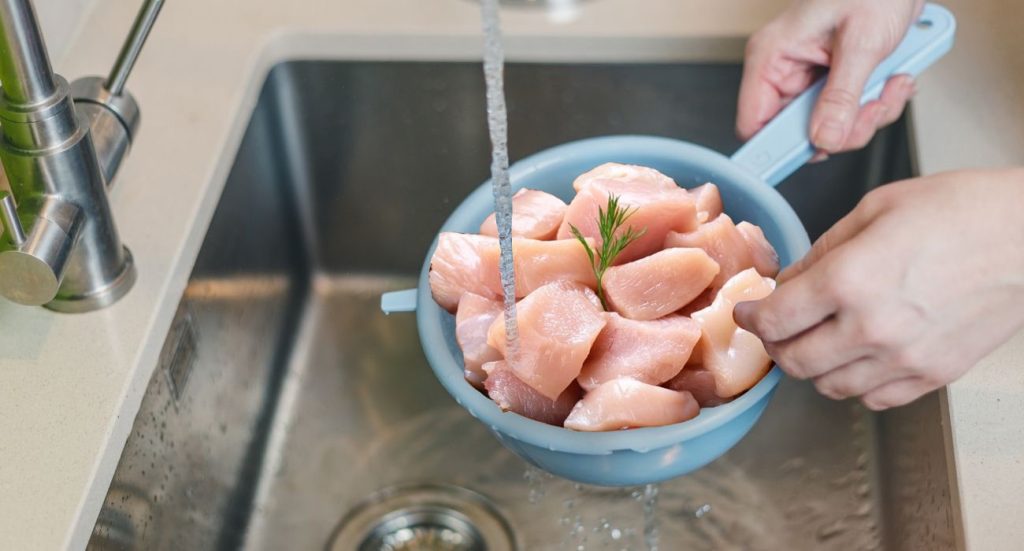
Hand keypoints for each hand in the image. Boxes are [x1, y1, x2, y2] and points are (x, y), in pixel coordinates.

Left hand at [734, 169, 1023, 409]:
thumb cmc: (962, 210)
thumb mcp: (875, 210)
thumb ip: (822, 250)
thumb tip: (790, 280)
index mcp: (849, 280)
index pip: (774, 319)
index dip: (751, 316)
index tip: (748, 310)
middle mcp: (871, 328)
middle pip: (794, 361)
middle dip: (775, 343)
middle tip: (775, 327)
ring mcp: (904, 357)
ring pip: (829, 386)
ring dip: (811, 366)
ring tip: (815, 341)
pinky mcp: (933, 374)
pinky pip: (873, 398)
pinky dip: (854, 383)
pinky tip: (856, 357)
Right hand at [738, 0, 922, 154]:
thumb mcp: (861, 44)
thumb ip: (841, 96)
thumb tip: (824, 138)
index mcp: (772, 57)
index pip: (754, 122)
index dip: (779, 146)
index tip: (811, 154)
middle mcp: (785, 69)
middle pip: (799, 131)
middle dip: (844, 128)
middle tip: (871, 109)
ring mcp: (810, 76)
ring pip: (829, 126)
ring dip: (868, 115)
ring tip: (891, 84)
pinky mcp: (833, 79)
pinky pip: (849, 111)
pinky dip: (876, 103)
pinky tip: (892, 78)